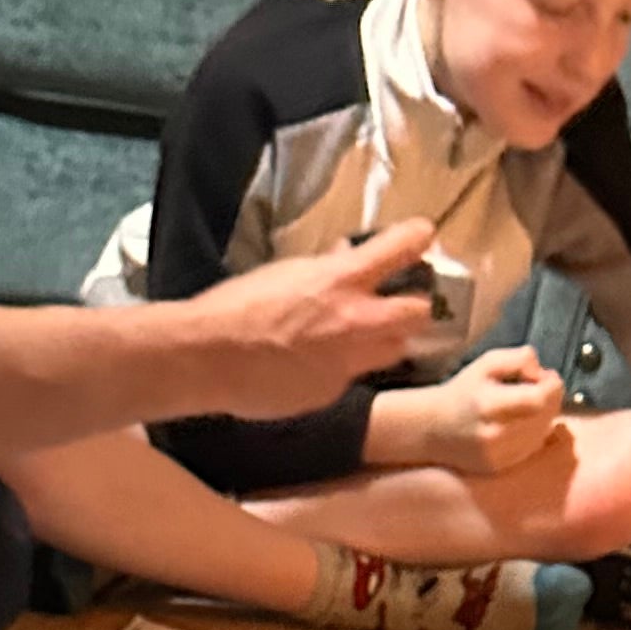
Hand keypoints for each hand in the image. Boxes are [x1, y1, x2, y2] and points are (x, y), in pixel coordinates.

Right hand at [184, 217, 438, 420]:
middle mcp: (355, 321)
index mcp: (341, 280)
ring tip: (365, 335)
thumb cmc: (237, 307)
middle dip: (414, 305)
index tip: (422, 236)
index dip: (417, 238)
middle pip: (418, 312)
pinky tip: (314, 363)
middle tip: (400, 302)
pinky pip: (352, 376)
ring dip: (388, 339)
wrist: (208, 358)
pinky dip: (342, 367)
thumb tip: (344, 258)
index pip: (401, 248)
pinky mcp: (330, 393)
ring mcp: (347, 362)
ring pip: (394, 350)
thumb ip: (324, 268)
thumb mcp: (285, 272)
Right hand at [370, 346, 565, 477]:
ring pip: (542, 433)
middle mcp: (494, 435)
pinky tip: (519, 422)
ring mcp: (497, 456)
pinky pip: (532, 448)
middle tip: (538, 387)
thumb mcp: (486, 363)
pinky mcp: (499, 467)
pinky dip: (534, 433)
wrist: (433, 429)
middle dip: (550, 398)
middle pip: (545, 416)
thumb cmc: (463, 392)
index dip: (552, 385)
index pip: (539, 399)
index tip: (548, 376)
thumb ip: (519, 358)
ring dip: (543, 415)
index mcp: (488, 406)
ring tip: (526, 404)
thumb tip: (542, 372)